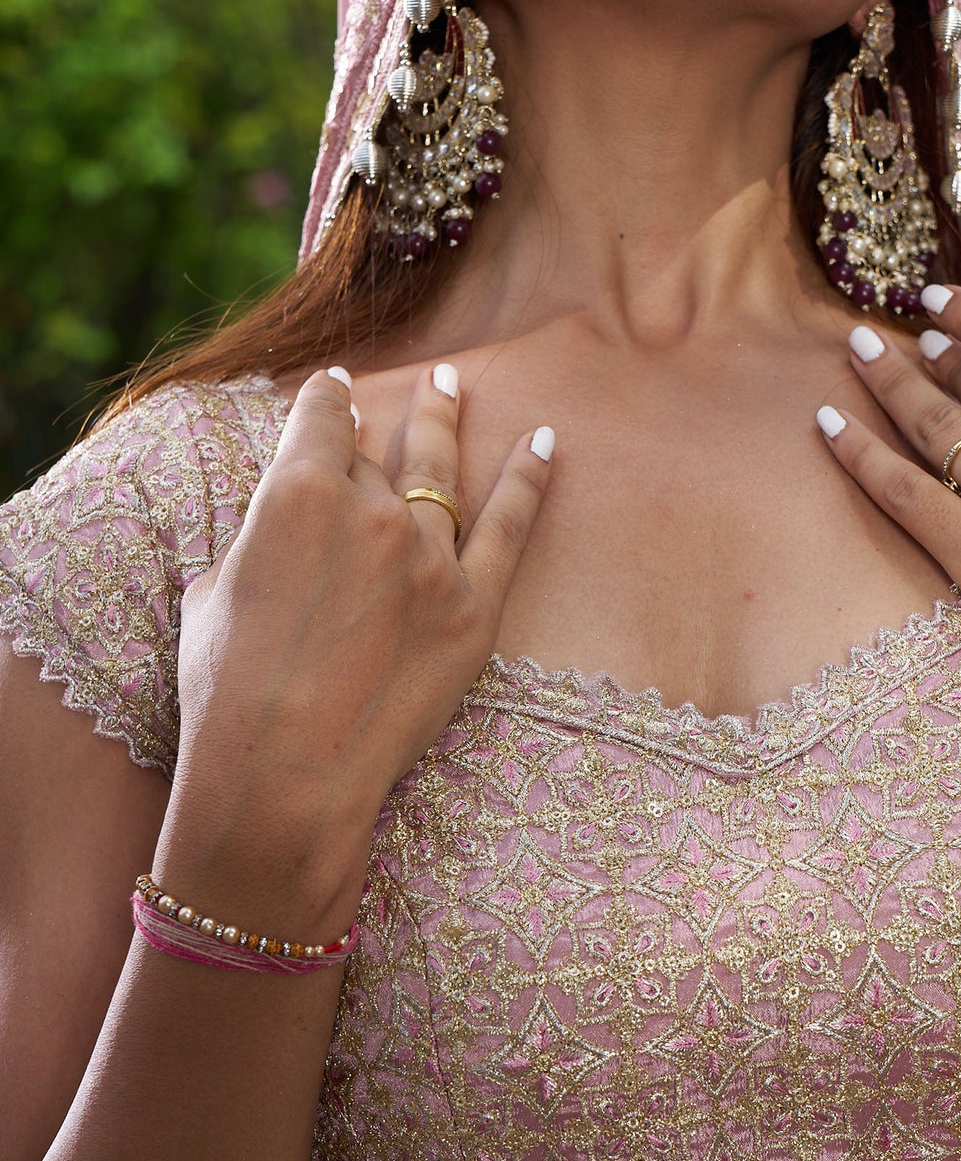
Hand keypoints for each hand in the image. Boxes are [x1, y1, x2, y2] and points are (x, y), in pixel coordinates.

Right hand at [156, 364, 554, 935]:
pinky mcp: (475, 608)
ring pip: (438, 475)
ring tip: (453, 386)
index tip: (335, 388)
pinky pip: (511, 526)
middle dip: (370, 441)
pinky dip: (530, 480)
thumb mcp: (214, 591)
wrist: (286, 774)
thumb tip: (283, 525)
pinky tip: (546, 442)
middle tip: (389, 403)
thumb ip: (259, 540)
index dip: (326, 399)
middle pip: (373, 461)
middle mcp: (370, 512)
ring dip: (445, 422)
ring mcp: (431, 558)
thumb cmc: (229, 692)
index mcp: (297, 492)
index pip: (319, 419)